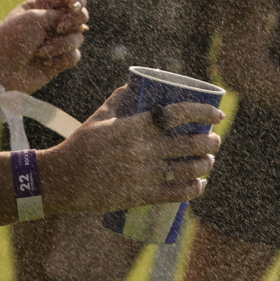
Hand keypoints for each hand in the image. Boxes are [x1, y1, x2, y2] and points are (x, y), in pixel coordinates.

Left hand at [0, 0, 88, 93]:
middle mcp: (50, 22)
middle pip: (79, 16)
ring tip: (40, 52)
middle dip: (73, 22)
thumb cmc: (11, 40)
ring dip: (61, 45)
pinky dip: (61, 59)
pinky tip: (45, 63)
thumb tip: (81, 25)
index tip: (75, 8)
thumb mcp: (34, 18)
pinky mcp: (58, 60)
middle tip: (59, 29)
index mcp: (41, 6)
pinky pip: (74, 55)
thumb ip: (60, 15)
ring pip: (78, 37)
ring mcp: (55, 41)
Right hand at [39, 86, 223, 214]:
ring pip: (186, 169)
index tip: (217, 114)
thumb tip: (135, 84)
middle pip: (188, 143)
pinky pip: (174, 194)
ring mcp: (142, 175)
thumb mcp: (99, 117)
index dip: (202, 112)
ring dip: (205, 164)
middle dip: (210, 141)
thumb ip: (119, 99)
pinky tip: (200, 184)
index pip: (178, 114)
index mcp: (133, 126)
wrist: (62, 179)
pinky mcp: (138, 196)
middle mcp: (142, 149)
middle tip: (215, 139)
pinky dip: (192, 189)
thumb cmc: (81, 144)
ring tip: (210, 160)